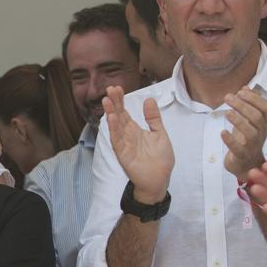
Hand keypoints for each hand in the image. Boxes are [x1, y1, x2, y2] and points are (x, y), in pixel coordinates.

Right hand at [103, 86, 173, 201]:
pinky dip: (114, 129)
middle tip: (110, 89)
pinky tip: (112, 118)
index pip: (125, 112)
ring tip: (107, 100)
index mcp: (135, 130)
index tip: (117, 87)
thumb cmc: (160, 159)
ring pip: (115, 126)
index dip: (121, 100)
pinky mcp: (123, 154)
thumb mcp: (160, 134)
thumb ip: (153, 118)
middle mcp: (127, 135)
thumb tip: (149, 99)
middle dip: (114, 102)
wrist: (159, 179)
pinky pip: (117, 139)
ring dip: (111, 113)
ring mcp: (124, 144)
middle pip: (119, 116)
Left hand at [221, 88, 266, 177]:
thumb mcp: (250, 121)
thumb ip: (250, 104)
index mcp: (264, 123)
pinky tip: (223, 132)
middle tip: (227, 98)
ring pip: (251, 132)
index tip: (240, 91)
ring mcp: (253, 145)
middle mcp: (261, 133)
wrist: (247, 165)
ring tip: (226, 113)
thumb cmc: (247, 139)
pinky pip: (238, 148)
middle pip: (257, 117)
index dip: (254, 98)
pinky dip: (230, 140)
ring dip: (238, 120)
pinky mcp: (242, 156)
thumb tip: (245, 87)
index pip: (266, 108)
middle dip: (242, 105)